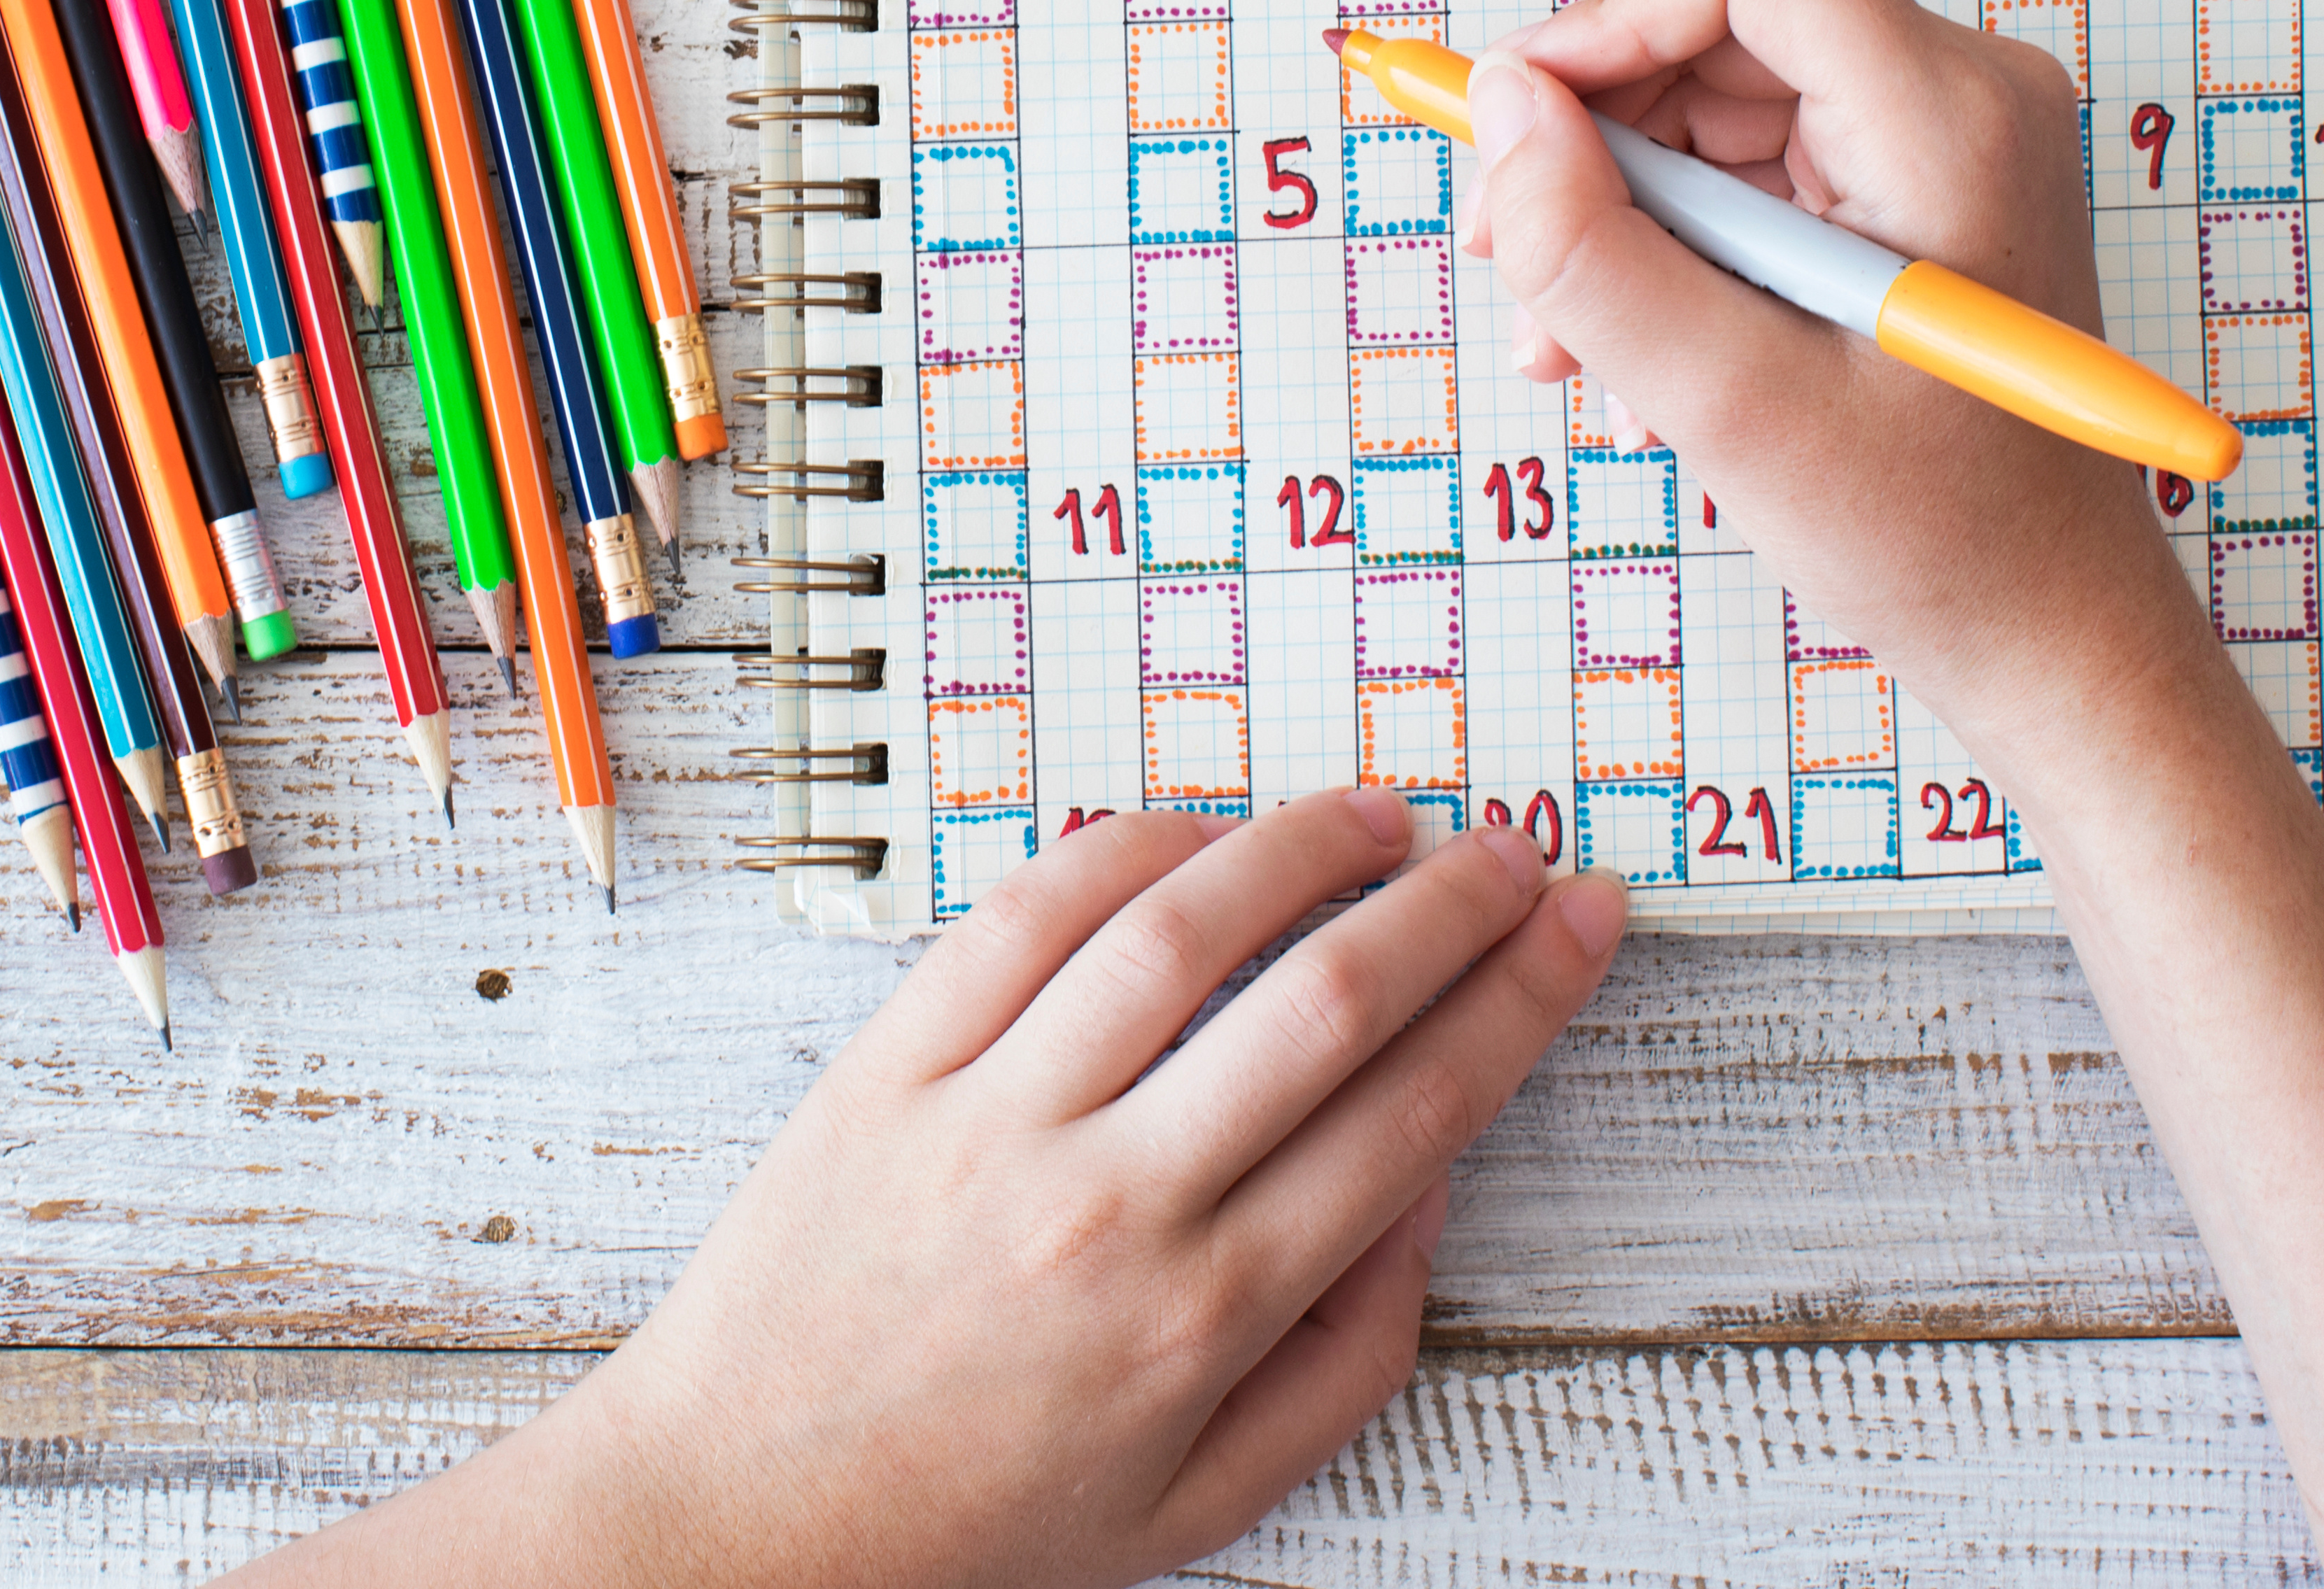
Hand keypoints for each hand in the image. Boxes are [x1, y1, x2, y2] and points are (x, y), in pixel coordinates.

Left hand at [250, 791, 1624, 1588]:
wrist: (745, 1512)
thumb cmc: (979, 1511)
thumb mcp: (1204, 1495)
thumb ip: (1346, 1353)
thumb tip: (1431, 1184)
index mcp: (1203, 1315)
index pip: (1414, 1113)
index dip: (1519, 1003)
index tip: (1578, 927)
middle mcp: (1109, 1205)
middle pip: (1325, 1003)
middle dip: (1450, 909)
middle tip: (1513, 852)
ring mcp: (991, 1121)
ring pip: (1179, 932)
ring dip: (1301, 848)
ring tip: (1379, 812)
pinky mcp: (890, 1065)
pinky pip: (1024, 918)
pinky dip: (1126, 852)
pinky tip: (1199, 835)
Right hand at [1458, 0, 2212, 783]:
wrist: (2052, 632)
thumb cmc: (1934, 537)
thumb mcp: (1732, 407)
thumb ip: (1594, 254)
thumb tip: (1499, 110)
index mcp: (1947, 113)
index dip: (1604, 20)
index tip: (1521, 140)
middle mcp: (1960, 89)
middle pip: (1710, 21)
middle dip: (1591, 142)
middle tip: (1517, 280)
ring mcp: (1941, 132)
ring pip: (1711, 96)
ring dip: (1618, 213)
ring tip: (1573, 355)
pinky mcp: (1914, 184)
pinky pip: (1750, 161)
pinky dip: (1673, 245)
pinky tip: (1643, 360)